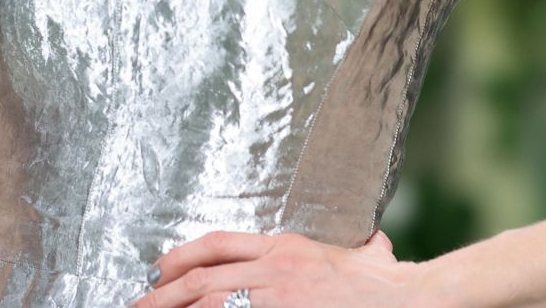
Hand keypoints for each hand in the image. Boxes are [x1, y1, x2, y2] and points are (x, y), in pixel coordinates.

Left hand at [135, 229, 440, 307]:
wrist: (407, 299)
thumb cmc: (389, 285)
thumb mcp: (370, 256)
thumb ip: (361, 250)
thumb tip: (373, 247)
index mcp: (287, 247)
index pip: (220, 242)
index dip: (184, 255)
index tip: (158, 268)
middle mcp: (276, 267)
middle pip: (204, 276)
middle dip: (165, 291)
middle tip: (138, 303)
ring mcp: (277, 295)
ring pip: (211, 302)